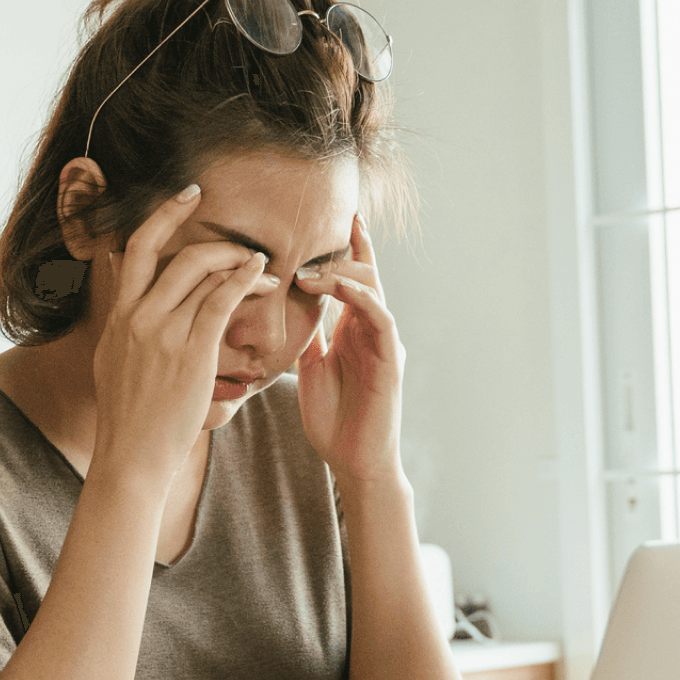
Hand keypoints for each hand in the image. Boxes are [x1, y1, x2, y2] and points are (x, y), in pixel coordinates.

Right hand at [91, 186, 272, 481]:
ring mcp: (162, 332)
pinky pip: (221, 299)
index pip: (135, 248)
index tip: (187, 196)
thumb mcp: (111, 358)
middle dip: (212, 235)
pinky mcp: (190, 352)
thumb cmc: (129, 417)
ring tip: (262, 269)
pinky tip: (261, 275)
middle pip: (174, 252)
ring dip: (239, 263)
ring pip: (203, 272)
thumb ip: (120, 318)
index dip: (163, 215)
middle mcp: (137, 317)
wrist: (131, 457)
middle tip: (240, 237)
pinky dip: (244, 280)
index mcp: (118, 316)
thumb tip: (115, 278)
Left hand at [295, 215, 404, 485]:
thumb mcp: (310, 369)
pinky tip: (339, 287)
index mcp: (353, 330)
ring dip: (343, 274)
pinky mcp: (390, 361)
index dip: (350, 247)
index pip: (353, 279)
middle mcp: (372, 331)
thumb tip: (288, 305)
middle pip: (366, 274)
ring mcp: (384, 344)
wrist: (352, 463)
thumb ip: (308, 336)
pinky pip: (381, 318)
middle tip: (316, 239)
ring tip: (309, 271)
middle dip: (346, 252)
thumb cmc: (333, 421)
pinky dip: (361, 298)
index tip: (342, 216)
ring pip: (373, 290)